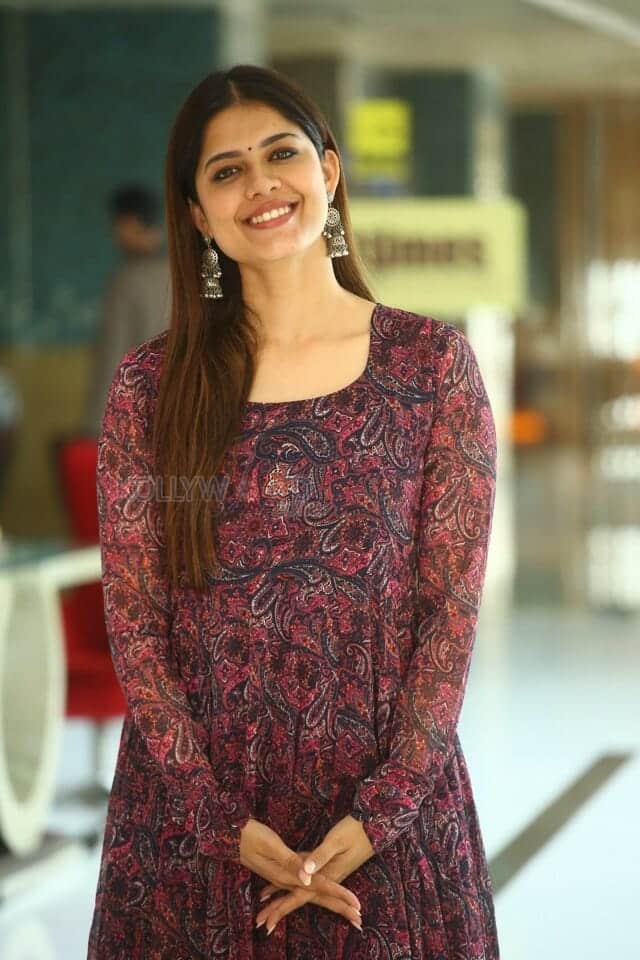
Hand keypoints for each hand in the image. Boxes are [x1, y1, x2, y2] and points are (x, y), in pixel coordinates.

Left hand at [255, 815, 374, 934]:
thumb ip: (319, 857)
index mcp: (326, 875)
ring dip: (285, 903)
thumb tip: (304, 874)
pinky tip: (282, 886)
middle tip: (263, 927)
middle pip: (300, 898)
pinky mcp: (327, 865)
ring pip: (302, 891)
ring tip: (268, 914)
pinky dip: (293, 886)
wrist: (373, 825)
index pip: (300, 896)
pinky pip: (307, 880)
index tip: (270, 926)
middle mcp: (325, 878)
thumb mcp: (335, 841)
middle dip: (281, 911)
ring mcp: (327, 873)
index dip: (283, 908)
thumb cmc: (354, 831)